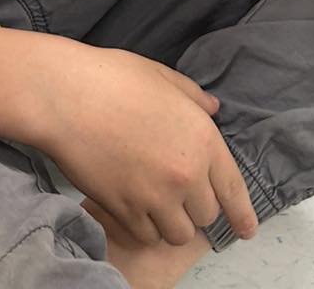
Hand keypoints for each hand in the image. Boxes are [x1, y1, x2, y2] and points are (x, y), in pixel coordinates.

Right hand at [35, 41, 257, 247]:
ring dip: (171, 223)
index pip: (233, 189)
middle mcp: (185, 174)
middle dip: (195, 207)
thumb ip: (193, 97)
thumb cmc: (114, 78)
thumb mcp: (162, 77)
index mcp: (202, 138)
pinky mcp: (124, 211)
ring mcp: (155, 197)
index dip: (242, 215)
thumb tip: (212, 109)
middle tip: (178, 192)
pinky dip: (144, 228)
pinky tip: (134, 207)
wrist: (67, 97)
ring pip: (178, 233)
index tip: (246, 231)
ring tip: (157, 204)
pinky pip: (146, 236)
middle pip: (206, 215)